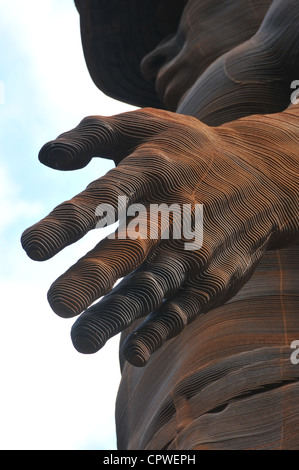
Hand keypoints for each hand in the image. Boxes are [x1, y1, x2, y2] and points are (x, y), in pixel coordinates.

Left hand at [21, 107, 297, 365]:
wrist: (264, 177)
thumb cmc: (191, 152)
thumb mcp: (145, 126)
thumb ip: (92, 135)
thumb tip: (48, 156)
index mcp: (153, 170)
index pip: (105, 197)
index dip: (68, 222)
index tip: (31, 248)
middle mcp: (175, 213)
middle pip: (130, 248)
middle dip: (94, 276)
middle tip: (56, 304)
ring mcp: (197, 250)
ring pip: (154, 287)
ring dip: (119, 315)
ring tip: (81, 340)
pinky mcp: (215, 278)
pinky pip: (185, 307)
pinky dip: (161, 330)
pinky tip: (134, 353)